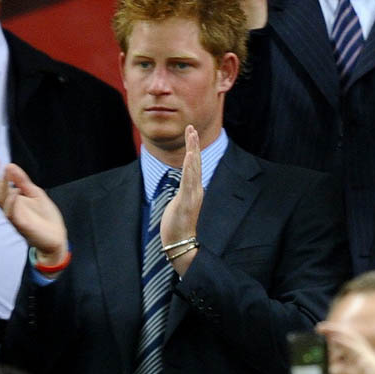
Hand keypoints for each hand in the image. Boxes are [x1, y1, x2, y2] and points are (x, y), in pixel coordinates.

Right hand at [0, 156, 67, 266]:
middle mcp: (10, 208)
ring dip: (2, 186)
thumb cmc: (45, 217)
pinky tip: (15, 192)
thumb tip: (10, 165)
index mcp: (12, 201)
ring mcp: (14, 217)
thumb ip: (23, 182)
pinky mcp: (21, 225)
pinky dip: (12, 203)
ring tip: (4, 170)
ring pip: (1, 201)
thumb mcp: (35, 194)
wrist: (56, 238)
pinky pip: (11, 214)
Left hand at [161, 125, 203, 273]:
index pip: (194, 165)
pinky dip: (191, 168)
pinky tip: (191, 156)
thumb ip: (182, 195)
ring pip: (194, 169)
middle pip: (195, 163)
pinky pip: (189, 182)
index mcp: (193, 190)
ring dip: (193, 151)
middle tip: (191, 127)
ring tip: (192, 136)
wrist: (181, 246)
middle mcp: (196, 190)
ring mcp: (192, 196)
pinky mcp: (187, 202)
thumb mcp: (179, 206)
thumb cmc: (178, 228)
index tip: (191, 132)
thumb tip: (180, 189)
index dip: (192, 148)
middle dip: (193, 144)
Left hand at [312, 322, 374, 373]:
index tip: (315, 365)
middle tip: (314, 342)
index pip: (341, 369)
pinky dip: (340, 334)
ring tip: (320, 329)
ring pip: (348, 342)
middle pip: (343, 352)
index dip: (328, 365)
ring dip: (334, 333)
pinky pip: (352, 340)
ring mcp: (364, 361)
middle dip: (329, 345)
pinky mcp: (367, 356)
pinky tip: (327, 330)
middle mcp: (360, 369)